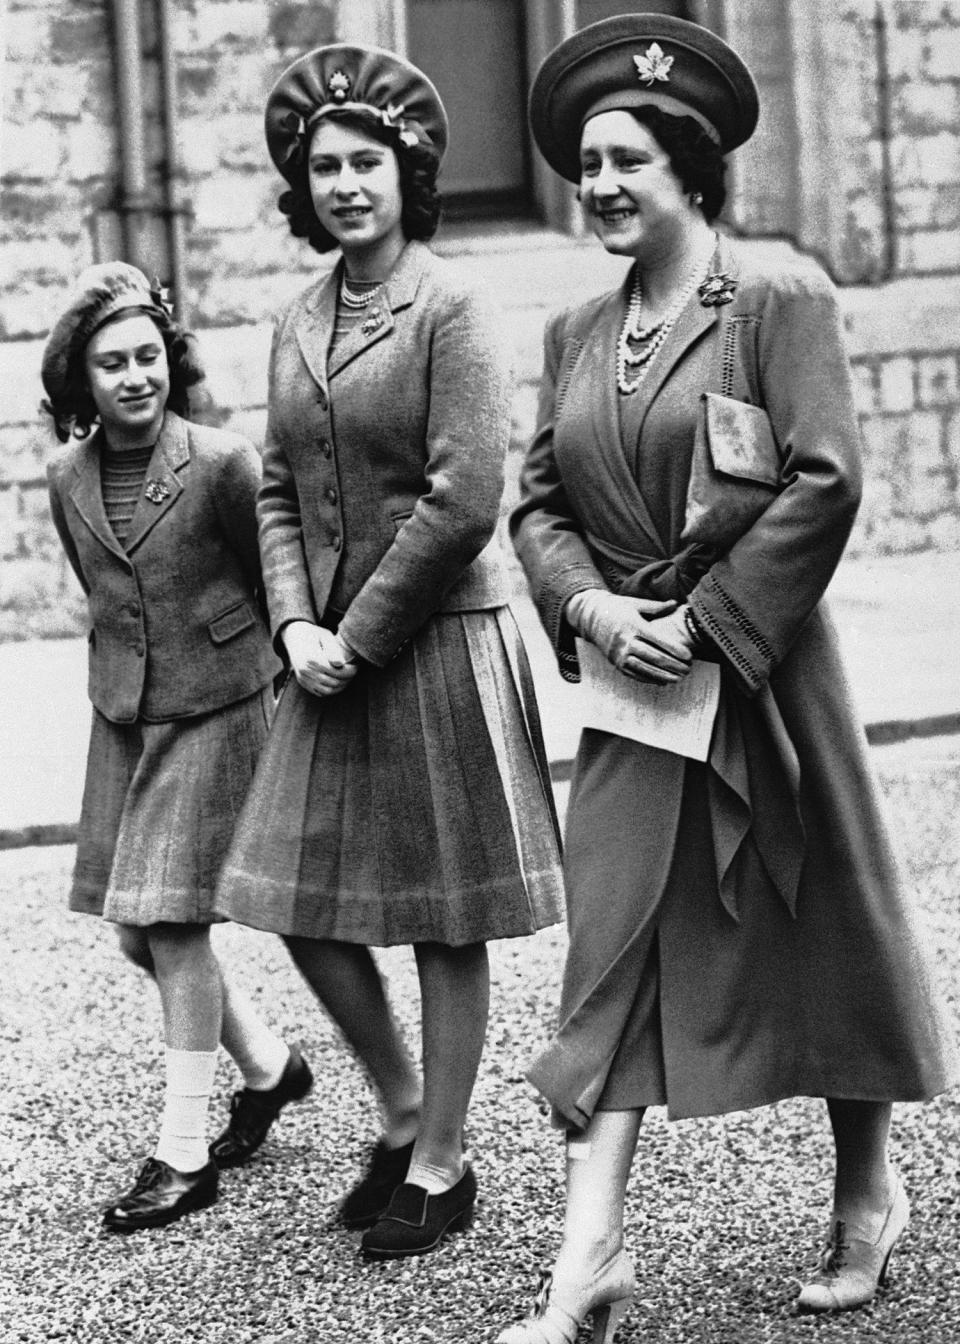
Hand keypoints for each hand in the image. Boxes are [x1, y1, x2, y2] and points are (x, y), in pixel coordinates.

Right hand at [281, 620, 358, 696]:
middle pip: (332, 682)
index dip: (349, 671)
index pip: (334, 671)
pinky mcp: (303, 683)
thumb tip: (340, 664)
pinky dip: (332, 690)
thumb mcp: (325, 636)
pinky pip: (320, 693)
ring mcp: (303, 678)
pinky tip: (339, 681)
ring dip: (341, 686)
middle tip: (355, 671)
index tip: (356, 666)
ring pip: (327, 690)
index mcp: (310, 657)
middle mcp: (304, 670)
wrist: (294, 636)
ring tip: (349, 677)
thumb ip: (333, 649)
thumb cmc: (314, 634)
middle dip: (347, 679)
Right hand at [566, 589, 691, 683]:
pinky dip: (649, 679)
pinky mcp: (615, 663)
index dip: (674, 649)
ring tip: (679, 678)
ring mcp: (618, 654)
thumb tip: (676, 604)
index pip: (657, 640)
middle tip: (688, 669)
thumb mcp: (635, 604)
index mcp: (632, 625)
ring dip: (663, 676)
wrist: (590, 617)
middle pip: (653, 656)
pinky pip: (634, 674)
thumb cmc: (617, 608)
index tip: (689, 656)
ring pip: (644, 668)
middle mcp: (624, 641)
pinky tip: (663, 681)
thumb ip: (656, 607)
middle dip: (673, 665)